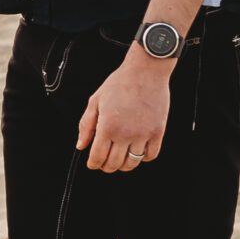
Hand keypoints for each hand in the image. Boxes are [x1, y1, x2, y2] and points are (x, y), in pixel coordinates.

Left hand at [77, 55, 169, 172]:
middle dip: (106, 167)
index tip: (92, 164)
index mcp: (107, 126)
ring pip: (132, 163)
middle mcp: (125, 133)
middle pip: (114, 164)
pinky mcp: (158, 132)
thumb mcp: (96, 101)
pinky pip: (151, 155)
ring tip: (120, 159)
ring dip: (124, 166)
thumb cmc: (120, 83)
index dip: (93, 164)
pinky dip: (143, 158)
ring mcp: (143, 134)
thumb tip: (81, 146)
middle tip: (104, 163)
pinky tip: (137, 152)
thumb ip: (86, 125)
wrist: (145, 71)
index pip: (98, 157)